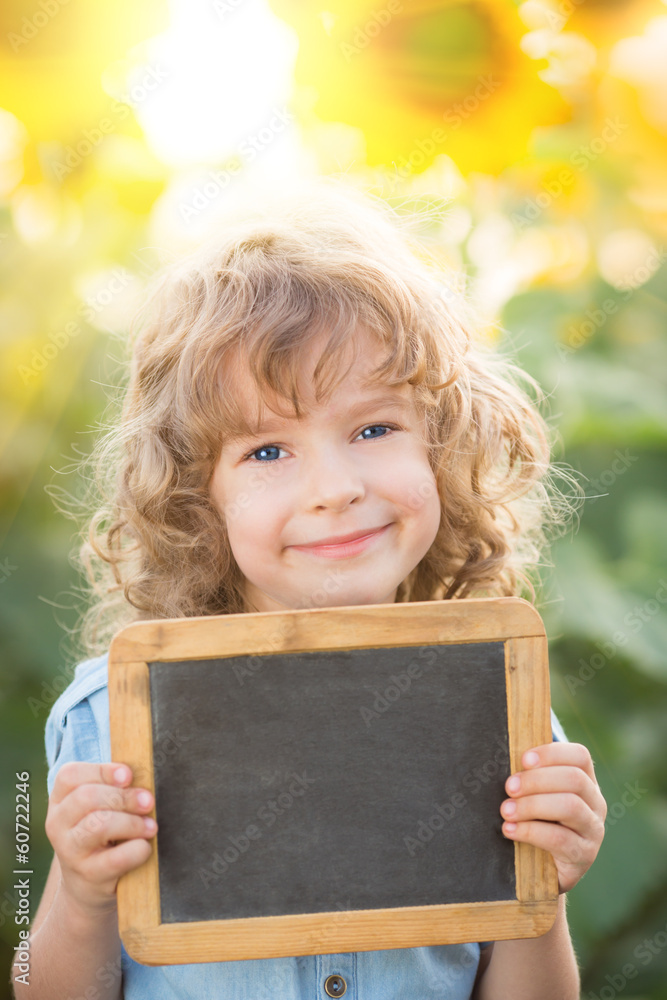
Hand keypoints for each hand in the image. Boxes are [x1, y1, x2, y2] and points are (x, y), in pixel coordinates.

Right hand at [45, 762, 157, 914]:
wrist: (88, 884)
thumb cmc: (101, 834)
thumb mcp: (99, 808)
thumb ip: (114, 789)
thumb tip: (143, 777)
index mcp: (59, 800)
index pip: (70, 775)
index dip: (102, 771)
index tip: (129, 775)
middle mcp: (57, 824)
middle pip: (87, 797)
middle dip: (124, 797)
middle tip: (148, 801)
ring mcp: (69, 851)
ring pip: (99, 825)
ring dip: (132, 822)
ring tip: (151, 827)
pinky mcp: (88, 875)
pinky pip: (116, 858)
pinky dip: (137, 849)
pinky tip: (145, 847)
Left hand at [500, 742, 605, 892]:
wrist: (544, 868)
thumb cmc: (535, 820)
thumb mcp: (537, 795)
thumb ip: (530, 776)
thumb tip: (506, 754)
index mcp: (586, 781)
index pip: (580, 756)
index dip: (552, 753)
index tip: (523, 759)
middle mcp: (596, 803)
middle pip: (574, 779)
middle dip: (536, 780)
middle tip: (509, 787)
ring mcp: (593, 830)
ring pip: (570, 806)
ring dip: (532, 805)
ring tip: (506, 810)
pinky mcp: (584, 855)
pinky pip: (560, 839)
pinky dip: (530, 831)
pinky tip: (509, 829)